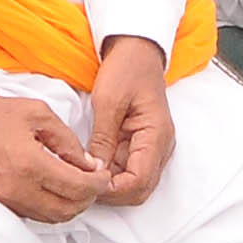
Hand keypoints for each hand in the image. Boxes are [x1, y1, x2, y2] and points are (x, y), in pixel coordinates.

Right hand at [0, 89, 105, 224]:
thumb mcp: (40, 114)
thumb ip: (68, 141)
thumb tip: (88, 164)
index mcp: (30, 165)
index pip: (77, 188)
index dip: (97, 184)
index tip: (102, 175)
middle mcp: (17, 190)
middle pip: (67, 210)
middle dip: (87, 198)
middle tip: (93, 181)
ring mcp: (6, 201)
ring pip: (51, 218)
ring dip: (70, 206)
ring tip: (76, 185)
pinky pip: (33, 215)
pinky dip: (50, 207)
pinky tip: (54, 189)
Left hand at [84, 34, 176, 205]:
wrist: (136, 49)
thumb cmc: (127, 67)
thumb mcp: (108, 101)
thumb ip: (102, 139)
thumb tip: (94, 172)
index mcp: (156, 135)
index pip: (139, 181)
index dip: (113, 190)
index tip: (88, 183)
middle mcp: (160, 147)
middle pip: (139, 189)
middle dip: (111, 193)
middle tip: (82, 183)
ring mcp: (151, 148)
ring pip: (133, 184)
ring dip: (110, 185)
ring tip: (84, 175)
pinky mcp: (140, 145)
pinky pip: (127, 170)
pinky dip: (110, 174)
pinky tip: (91, 166)